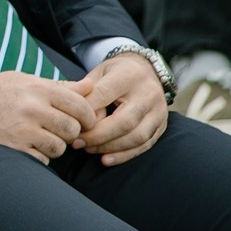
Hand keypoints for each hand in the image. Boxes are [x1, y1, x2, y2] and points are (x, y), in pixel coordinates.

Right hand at [0, 71, 98, 162]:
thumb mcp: (25, 80)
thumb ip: (59, 86)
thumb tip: (91, 86)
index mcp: (38, 89)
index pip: (81, 106)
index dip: (88, 117)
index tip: (82, 121)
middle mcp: (33, 108)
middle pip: (72, 129)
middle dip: (69, 133)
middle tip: (57, 131)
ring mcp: (23, 130)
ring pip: (59, 147)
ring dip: (53, 146)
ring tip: (39, 138)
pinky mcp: (14, 148)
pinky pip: (42, 160)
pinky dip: (38, 156)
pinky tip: (26, 146)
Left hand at [73, 51, 168, 166]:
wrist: (145, 70)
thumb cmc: (114, 73)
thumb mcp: (98, 73)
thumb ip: (86, 92)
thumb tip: (75, 116)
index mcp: (128, 75)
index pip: (103, 95)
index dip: (85, 112)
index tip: (68, 122)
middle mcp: (148, 93)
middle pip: (123, 121)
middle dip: (97, 135)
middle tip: (76, 142)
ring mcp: (158, 111)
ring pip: (136, 136)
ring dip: (109, 147)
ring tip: (88, 149)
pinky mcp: (162, 125)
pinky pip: (145, 145)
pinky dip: (125, 155)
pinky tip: (106, 159)